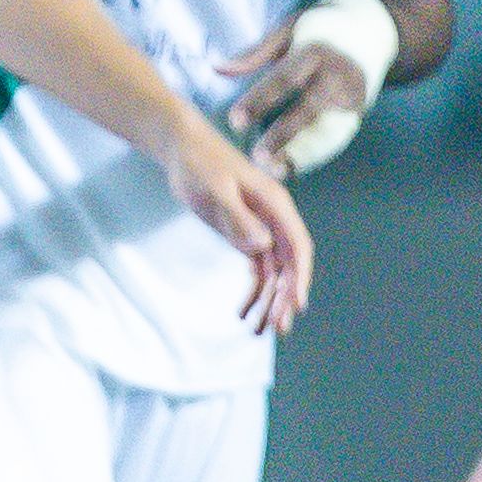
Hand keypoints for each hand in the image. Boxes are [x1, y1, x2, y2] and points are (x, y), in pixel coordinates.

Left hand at [163, 126, 314, 331]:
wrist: (183, 149)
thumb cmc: (199, 164)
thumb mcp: (215, 189)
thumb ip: (237, 218)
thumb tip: (262, 247)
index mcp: (275, 206)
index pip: (297, 247)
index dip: (299, 277)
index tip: (296, 305)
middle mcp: (274, 221)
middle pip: (287, 266)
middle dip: (284, 298)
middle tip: (276, 329)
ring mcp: (261, 229)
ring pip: (272, 272)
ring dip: (268, 301)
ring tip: (257, 331)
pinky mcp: (244, 234)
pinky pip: (256, 269)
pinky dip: (253, 290)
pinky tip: (243, 311)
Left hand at [217, 14, 376, 174]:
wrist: (374, 29)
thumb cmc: (320, 28)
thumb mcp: (289, 28)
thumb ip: (256, 52)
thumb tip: (217, 68)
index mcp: (316, 53)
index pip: (284, 80)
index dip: (259, 101)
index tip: (234, 122)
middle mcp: (338, 77)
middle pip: (310, 110)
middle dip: (284, 136)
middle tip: (257, 157)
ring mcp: (352, 97)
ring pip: (329, 131)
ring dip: (303, 154)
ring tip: (276, 171)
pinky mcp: (359, 112)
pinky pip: (337, 138)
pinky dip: (316, 155)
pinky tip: (292, 168)